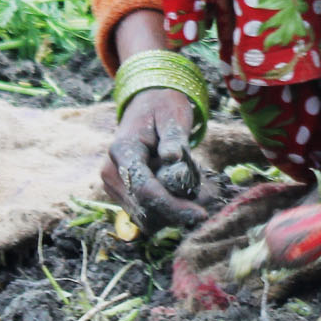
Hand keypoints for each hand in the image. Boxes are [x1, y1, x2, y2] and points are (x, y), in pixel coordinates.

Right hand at [101, 86, 206, 228]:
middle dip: (177, 210)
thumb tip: (172, 156)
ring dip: (173, 211)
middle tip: (207, 197)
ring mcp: (115, 185)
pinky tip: (183, 192)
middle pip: (145, 208)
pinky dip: (167, 209)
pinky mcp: (123, 193)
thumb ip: (173, 137)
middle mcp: (112, 172)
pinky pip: (146, 213)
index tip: (201, 213)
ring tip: (195, 188)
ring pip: (146, 217)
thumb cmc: (163, 108)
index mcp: (123, 150)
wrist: (148, 104)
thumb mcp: (173, 115)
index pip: (144, 189)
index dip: (173, 206)